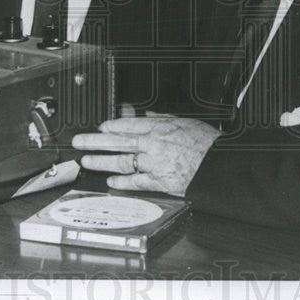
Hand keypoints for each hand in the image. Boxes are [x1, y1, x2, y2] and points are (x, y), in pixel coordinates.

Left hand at [72, 114, 219, 195]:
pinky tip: (111, 182)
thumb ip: (163, 119)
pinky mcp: (160, 182)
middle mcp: (154, 145)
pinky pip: (137, 182)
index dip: (111, 125)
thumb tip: (146, 116)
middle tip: (79, 142)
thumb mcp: (186, 122)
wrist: (220, 165)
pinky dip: (122, 182)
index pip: (129, 125)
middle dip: (96, 141)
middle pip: (118, 141)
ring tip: (87, 162)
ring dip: (102, 162)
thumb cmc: (207, 143)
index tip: (99, 126)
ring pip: (123, 162)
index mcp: (160, 128)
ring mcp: (155, 164)